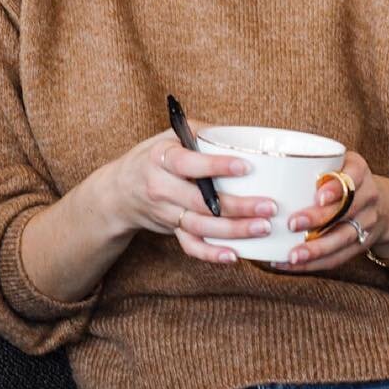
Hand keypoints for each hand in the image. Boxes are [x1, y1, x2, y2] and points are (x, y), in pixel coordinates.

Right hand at [105, 128, 279, 264]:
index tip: (246, 167)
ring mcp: (165, 212)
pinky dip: (211, 253)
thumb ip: (203, 133)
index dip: (216, 166)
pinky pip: (190, 245)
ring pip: (200, 226)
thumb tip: (242, 133)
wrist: (120, 190)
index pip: (188, 163)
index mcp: (161, 158)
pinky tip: (234, 255)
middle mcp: (160, 187)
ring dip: (233, 230)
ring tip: (263, 228)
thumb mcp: (170, 136)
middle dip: (237, 206)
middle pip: (199, 201)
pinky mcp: (171, 230)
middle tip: (269, 206)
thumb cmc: (155, 157)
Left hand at [270, 152, 388, 274]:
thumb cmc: (345, 178)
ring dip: (317, 249)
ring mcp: (367, 224)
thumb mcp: (338, 162)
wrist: (385, 206)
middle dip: (319, 219)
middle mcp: (368, 197)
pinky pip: (338, 258)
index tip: (318, 196)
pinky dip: (314, 264)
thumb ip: (311, 162)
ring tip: (292, 255)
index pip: (352, 178)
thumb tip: (263, 162)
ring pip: (343, 238)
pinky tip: (290, 264)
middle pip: (346, 211)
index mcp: (360, 172)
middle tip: (292, 223)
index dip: (336, 189)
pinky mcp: (360, 246)